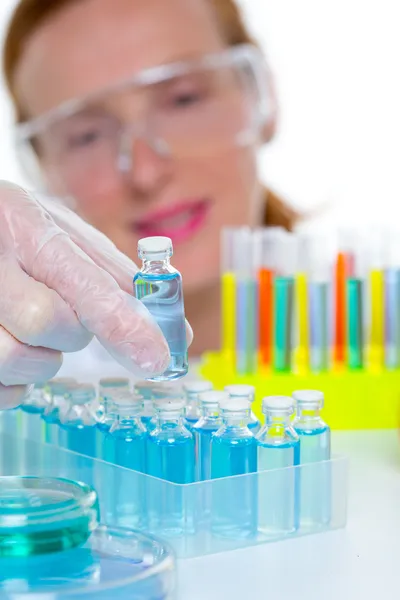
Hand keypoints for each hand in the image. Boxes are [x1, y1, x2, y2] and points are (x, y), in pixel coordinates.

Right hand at [0, 182, 192, 407]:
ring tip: (33, 332)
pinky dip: (18, 381)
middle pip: (44, 322)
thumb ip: (119, 280)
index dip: (122, 325)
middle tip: (64, 316)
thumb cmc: (21, 234)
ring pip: (14, 359)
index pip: (81, 284)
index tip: (156, 358)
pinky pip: (0, 388)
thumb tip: (178, 332)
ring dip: (41, 358)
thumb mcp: (66, 236)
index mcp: (27, 228)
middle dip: (70, 333)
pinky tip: (15, 348)